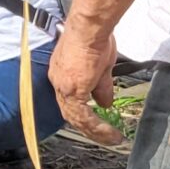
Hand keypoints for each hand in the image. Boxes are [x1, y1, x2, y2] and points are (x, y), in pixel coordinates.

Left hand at [47, 20, 125, 145]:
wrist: (90, 29)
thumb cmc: (94, 38)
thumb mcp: (101, 67)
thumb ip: (100, 86)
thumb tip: (105, 102)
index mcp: (62, 74)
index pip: (70, 101)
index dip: (83, 114)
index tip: (97, 122)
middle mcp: (59, 82)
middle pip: (71, 113)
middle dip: (89, 128)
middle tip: (105, 137)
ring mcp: (63, 87)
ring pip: (76, 118)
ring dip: (95, 132)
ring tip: (111, 139)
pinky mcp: (72, 91)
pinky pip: (84, 117)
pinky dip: (97, 127)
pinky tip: (110, 133)